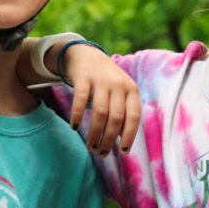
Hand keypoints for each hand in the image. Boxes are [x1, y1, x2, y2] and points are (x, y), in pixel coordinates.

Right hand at [56, 42, 140, 156]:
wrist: (87, 54)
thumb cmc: (106, 81)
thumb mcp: (121, 92)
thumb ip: (124, 112)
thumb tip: (123, 142)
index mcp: (132, 90)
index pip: (134, 117)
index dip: (129, 136)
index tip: (123, 153)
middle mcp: (119, 85)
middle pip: (116, 118)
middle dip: (109, 139)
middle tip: (101, 153)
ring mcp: (101, 80)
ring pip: (100, 113)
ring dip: (94, 133)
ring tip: (90, 147)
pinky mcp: (83, 78)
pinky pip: (80, 100)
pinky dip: (77, 115)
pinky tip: (74, 127)